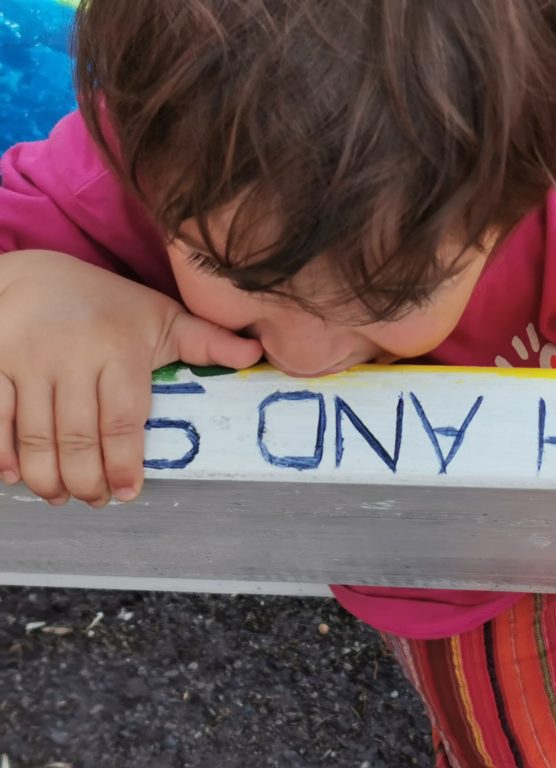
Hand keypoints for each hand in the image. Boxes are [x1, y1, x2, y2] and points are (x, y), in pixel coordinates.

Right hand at [0, 250, 262, 505]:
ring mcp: (25, 359)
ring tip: (61, 496)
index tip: (128, 492)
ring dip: (47, 477)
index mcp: (119, 348)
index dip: (124, 464)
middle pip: (76, 437)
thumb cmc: (109, 305)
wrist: (35, 273)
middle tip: (96, 501)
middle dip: (86, 480)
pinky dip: (2, 454)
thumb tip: (258, 353)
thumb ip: (208, 342)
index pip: (123, 420)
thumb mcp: (162, 317)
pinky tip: (17, 477)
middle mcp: (71, 354)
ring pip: (35, 435)